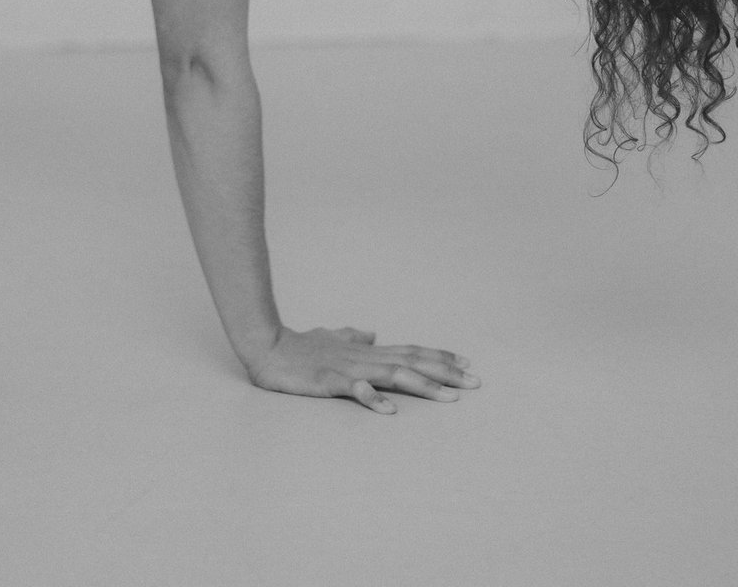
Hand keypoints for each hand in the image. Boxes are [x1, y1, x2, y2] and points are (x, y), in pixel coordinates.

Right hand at [245, 325, 480, 414]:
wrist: (267, 347)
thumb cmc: (299, 347)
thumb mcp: (331, 339)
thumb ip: (353, 336)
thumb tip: (371, 332)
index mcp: (367, 350)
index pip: (410, 350)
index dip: (439, 356)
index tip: (466, 363)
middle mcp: (364, 356)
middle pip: (412, 362)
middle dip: (446, 372)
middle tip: (476, 382)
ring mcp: (349, 368)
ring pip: (393, 375)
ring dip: (424, 386)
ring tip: (449, 397)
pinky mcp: (329, 381)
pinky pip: (355, 390)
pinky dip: (374, 399)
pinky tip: (390, 410)